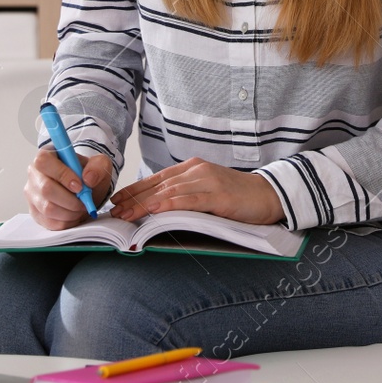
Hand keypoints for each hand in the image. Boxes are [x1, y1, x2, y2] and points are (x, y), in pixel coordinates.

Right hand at [26, 148, 113, 230]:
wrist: (84, 187)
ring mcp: (32, 194)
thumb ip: (98, 166)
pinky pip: (48, 222)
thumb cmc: (86, 173)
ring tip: (81, 208)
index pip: (44, 162)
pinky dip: (66, 221)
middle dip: (70, 200)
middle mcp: (34, 174)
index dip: (62, 175)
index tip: (80, 186)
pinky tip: (74, 215)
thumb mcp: (99, 164)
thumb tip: (88, 178)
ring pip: (47, 208)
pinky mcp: (35, 212)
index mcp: (46, 155)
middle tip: (84, 201)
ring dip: (69, 212)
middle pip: (46, 189)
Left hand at [108, 157, 282, 225]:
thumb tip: (155, 206)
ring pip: (170, 191)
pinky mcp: (219, 196)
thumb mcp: (206, 190)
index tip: (116, 200)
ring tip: (126, 214)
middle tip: (113, 211)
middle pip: (158, 185)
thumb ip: (185, 194)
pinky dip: (170, 204)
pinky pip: (190, 200)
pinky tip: (155, 209)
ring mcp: (208, 182)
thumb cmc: (236, 196)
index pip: (156, 179)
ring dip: (145, 203)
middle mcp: (197, 170)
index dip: (134, 189)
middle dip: (133, 198)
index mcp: (192, 168)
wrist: (269, 195)